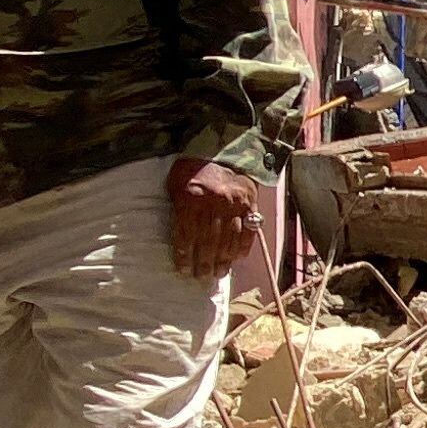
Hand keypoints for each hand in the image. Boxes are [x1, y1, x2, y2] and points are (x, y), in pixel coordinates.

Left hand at [168, 159, 267, 278]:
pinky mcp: (249, 203)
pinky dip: (243, 246)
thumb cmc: (194, 168)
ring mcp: (234, 204)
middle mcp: (214, 203)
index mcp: (192, 198)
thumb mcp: (176, 183)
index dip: (184, 254)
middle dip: (204, 262)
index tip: (183, 270)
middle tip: (201, 278)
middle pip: (208, 240)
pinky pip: (248, 230)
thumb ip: (176, 206)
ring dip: (223, 259)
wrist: (225, 150)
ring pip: (228, 239)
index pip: (187, 233)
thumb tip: (177, 235)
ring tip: (219, 273)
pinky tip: (237, 257)